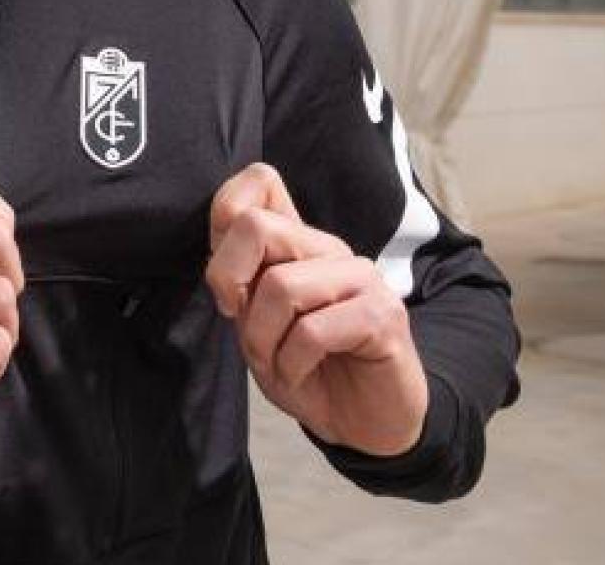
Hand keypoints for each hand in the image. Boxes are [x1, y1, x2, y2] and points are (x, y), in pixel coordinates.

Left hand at [206, 163, 428, 456]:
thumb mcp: (255, 323)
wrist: (362, 423)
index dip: (224, 214)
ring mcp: (361, 277)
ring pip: (281, 285)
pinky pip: (313, 330)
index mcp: (296, 243)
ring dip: (263, 338)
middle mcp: (329, 249)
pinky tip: (301, 374)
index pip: (259, 181)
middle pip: (257, 226)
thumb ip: (240, 279)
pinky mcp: (383, 314)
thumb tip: (221, 243)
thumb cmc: (305, 368)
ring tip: (277, 361)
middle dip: (228, 280)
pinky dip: (292, 362)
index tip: (226, 280)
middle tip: (238, 322)